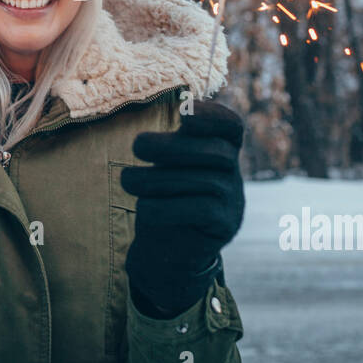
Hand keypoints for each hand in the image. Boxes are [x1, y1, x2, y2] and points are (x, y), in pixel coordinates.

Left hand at [121, 100, 244, 317]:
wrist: (167, 249)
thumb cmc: (164, 194)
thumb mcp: (167, 163)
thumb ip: (171, 143)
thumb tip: (159, 129)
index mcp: (222, 148)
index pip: (231, 126)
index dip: (213, 116)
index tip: (184, 113)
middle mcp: (233, 171)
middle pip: (215, 151)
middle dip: (172, 146)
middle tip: (137, 145)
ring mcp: (234, 199)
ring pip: (204, 182)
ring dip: (159, 178)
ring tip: (128, 180)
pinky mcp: (225, 225)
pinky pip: (201, 210)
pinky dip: (167, 207)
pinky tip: (144, 207)